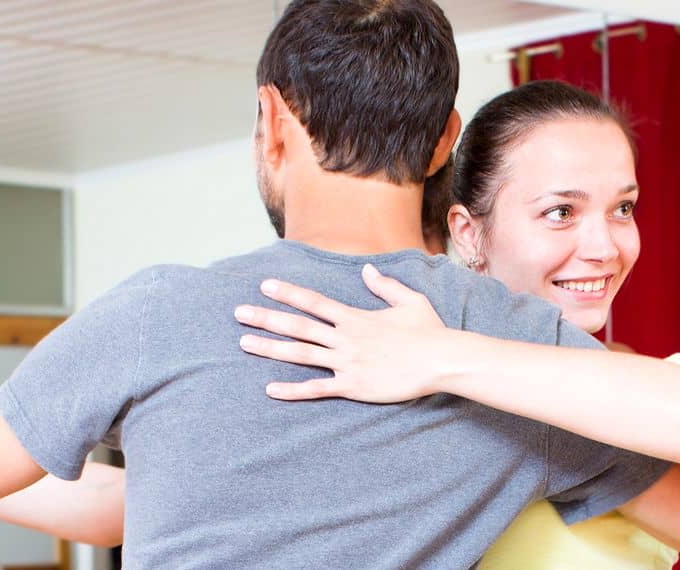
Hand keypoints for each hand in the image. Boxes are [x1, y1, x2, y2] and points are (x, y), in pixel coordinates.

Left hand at [235, 264, 453, 402]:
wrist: (441, 361)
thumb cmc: (429, 331)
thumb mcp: (409, 301)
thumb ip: (385, 285)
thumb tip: (366, 269)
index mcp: (355, 317)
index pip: (314, 302)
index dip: (288, 293)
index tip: (265, 286)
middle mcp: (345, 338)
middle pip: (298, 326)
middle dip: (266, 318)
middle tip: (238, 313)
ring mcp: (347, 363)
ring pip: (300, 354)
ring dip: (270, 348)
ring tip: (244, 343)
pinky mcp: (353, 387)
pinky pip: (317, 389)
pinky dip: (292, 390)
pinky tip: (270, 389)